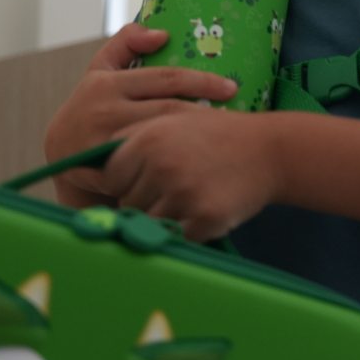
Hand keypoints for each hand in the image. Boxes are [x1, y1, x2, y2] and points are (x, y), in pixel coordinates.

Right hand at [44, 23, 237, 206]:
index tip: (231, 88)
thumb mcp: (100, 71)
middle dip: (207, 113)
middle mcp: (105, 112)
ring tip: (226, 137)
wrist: (61, 159)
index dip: (202, 82)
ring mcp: (106, 144)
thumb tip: (162, 34)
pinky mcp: (109, 173)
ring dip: (197, 138)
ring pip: (164, 140)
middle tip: (238, 116)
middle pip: (169, 110)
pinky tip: (202, 164)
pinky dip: (178, 164)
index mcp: (106, 83)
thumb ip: (125, 44)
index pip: (165, 79)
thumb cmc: (90, 109)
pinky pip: (152, 167)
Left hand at [100, 108, 281, 241]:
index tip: (144, 179)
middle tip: (175, 187)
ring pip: (149, 224)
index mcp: (147, 139)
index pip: (110, 177)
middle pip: (128, 203)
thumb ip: (131, 140)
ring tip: (189, 198)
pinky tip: (204, 211)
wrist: (268, 150)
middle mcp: (161, 166)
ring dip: (166, 219)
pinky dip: (189, 231)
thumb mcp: (170, 121)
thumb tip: (91, 170)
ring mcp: (183, 193)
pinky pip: (179, 238)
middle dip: (145, 201)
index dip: (124, 181)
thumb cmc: (214, 136)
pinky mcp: (204, 217)